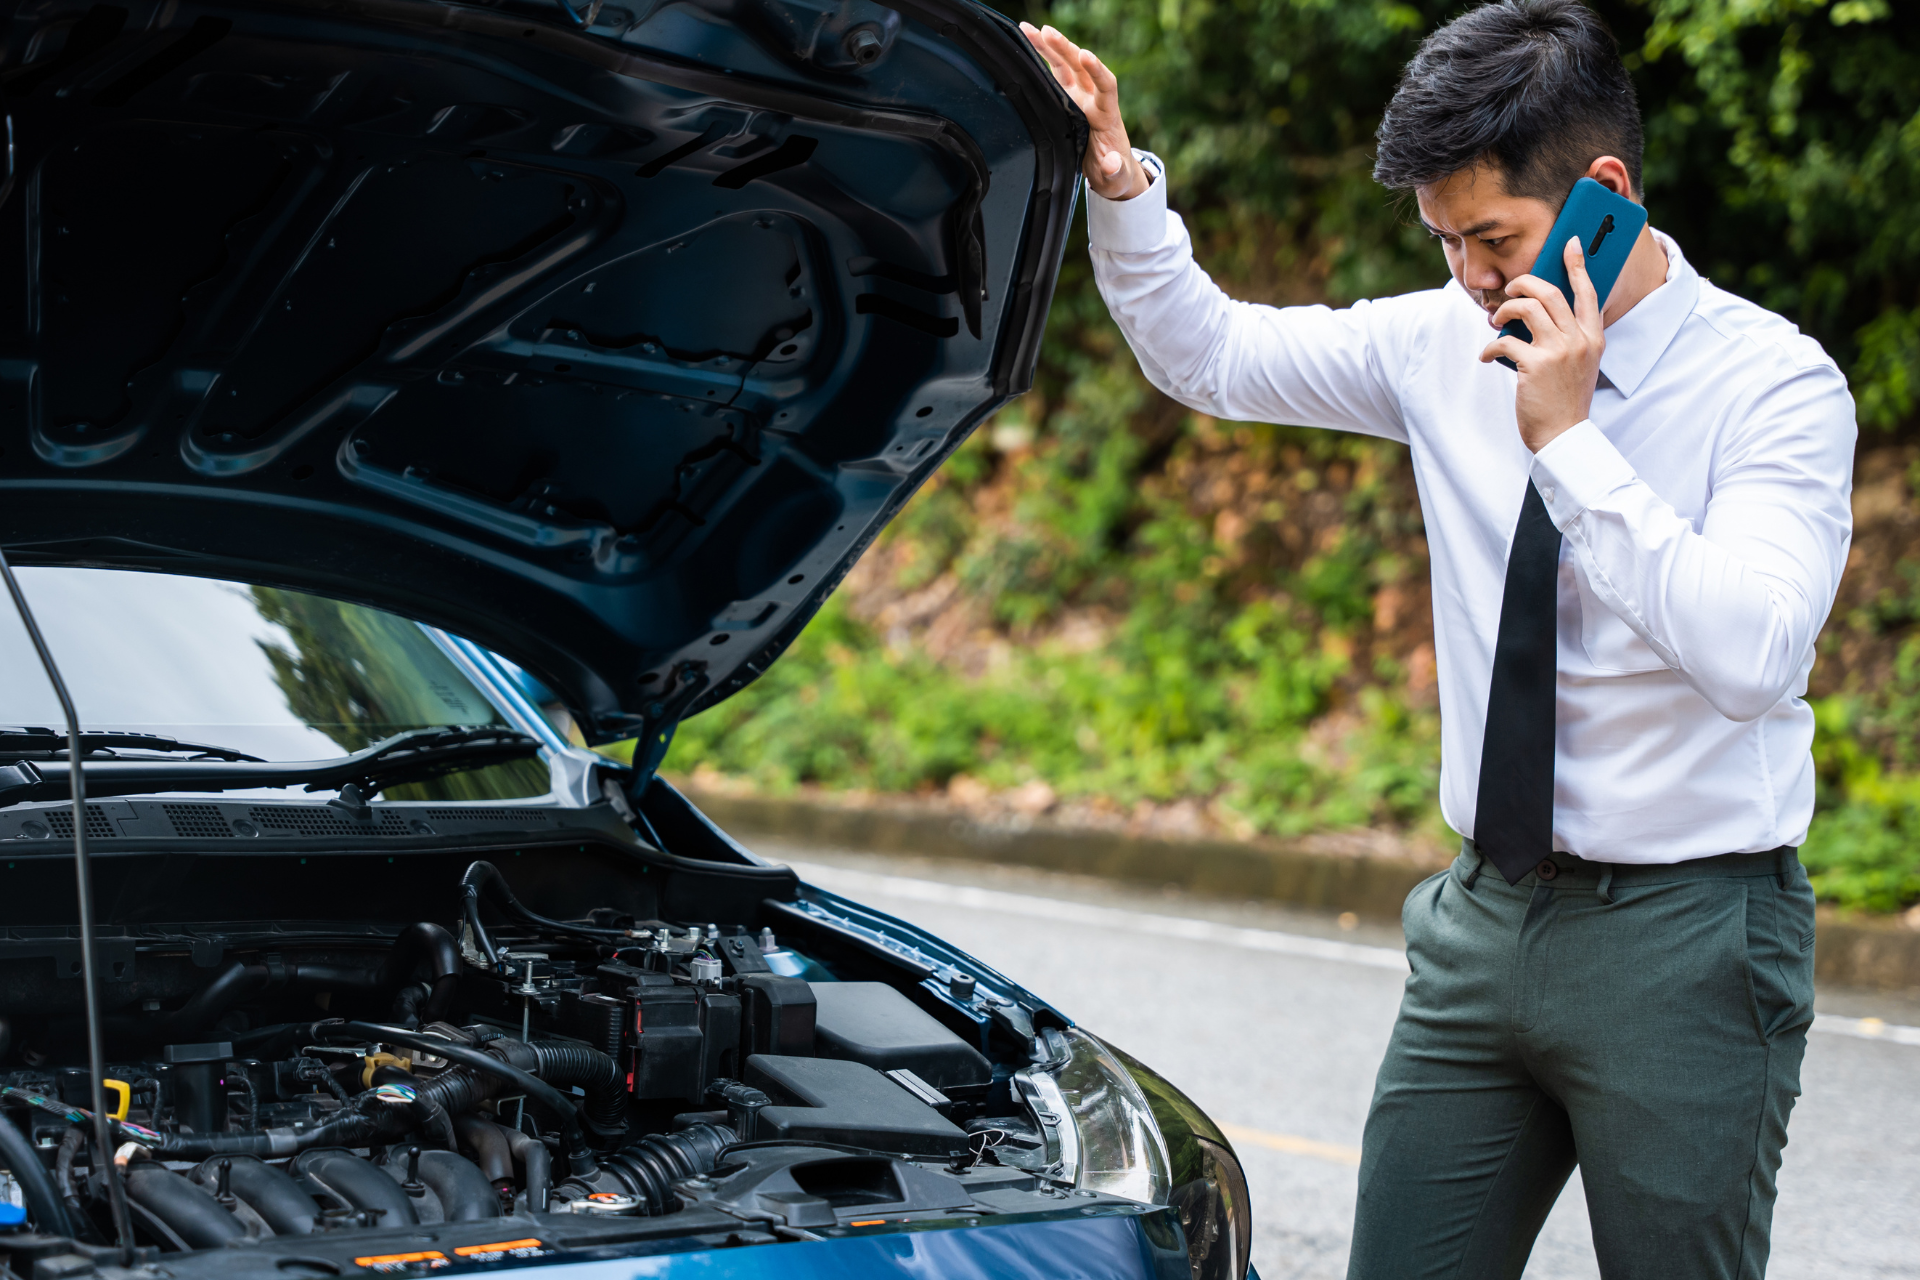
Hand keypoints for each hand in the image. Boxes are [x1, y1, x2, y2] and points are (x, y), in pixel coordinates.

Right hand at [1020, 23, 1149, 200]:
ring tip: (1031, 30)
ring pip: (1066, 66)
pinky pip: (1056, 74)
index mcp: (1107, 116)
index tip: (1085, 55)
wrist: (1111, 171)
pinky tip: (1028, 44)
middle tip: (1047, 33)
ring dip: (1050, 47)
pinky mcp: (1068, 100)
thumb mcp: (1116, 178)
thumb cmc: (1114, 174)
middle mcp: (1094, 101)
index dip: (1097, 70)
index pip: (1106, 86)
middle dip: (1065, 49)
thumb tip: (1111, 163)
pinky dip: (1043, 59)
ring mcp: (1080, 97)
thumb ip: (1114, 171)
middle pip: (1081, 68)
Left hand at [1479, 235, 1604, 451]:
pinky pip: (1505, 342)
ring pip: (1527, 308)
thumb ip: (1569, 338)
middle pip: (1549, 292)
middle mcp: (1580, 340)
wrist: (1563, 434)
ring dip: (1505, 311)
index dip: (1577, 265)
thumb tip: (1538, 314)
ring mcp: (1559, 351)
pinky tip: (1487, 357)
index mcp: (1593, 337)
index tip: (1569, 243)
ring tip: (1497, 321)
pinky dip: (1491, 348)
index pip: (1588, 292)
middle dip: (1523, 283)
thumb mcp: (1580, 364)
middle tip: (1510, 290)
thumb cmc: (1565, 399)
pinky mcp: (1535, 365)